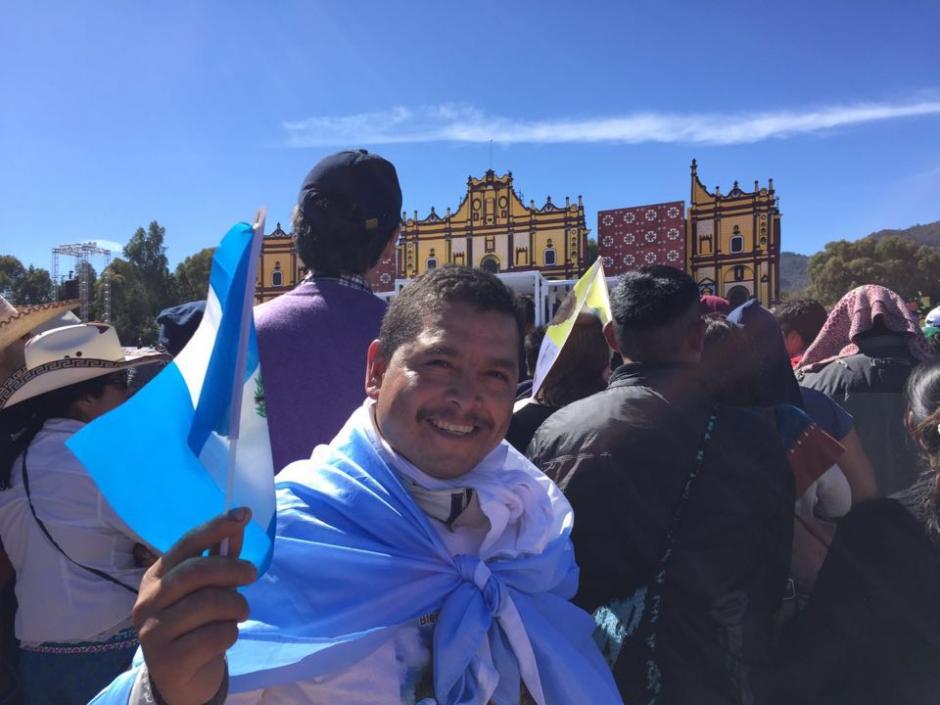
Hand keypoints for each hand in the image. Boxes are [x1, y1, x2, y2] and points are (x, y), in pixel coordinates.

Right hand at [133, 508, 257, 704]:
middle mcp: (147, 602)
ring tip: (240, 611)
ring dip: (237, 605)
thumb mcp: (207, 589)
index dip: (215, 527)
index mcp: (156, 577)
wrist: (180, 679)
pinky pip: (214, 635)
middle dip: (232, 568)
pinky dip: (231, 632)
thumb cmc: (195, 624)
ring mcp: (153, 632)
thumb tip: (239, 522)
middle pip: (196, 572)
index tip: (244, 514)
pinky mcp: (168, 660)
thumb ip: (221, 558)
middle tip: (253, 573)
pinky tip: (225, 636)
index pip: (185, 545)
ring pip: (209, 604)